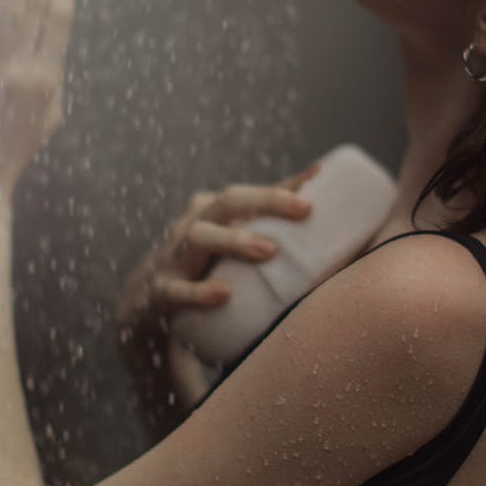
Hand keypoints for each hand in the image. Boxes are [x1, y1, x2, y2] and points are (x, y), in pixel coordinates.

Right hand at [117, 163, 321, 331]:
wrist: (141, 309)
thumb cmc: (204, 274)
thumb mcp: (233, 255)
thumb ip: (274, 245)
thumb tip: (343, 247)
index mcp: (213, 213)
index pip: (253, 194)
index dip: (286, 184)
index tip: (321, 177)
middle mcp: (192, 226)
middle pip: (227, 201)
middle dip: (266, 200)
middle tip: (305, 209)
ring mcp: (172, 257)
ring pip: (201, 237)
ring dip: (235, 240)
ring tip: (269, 250)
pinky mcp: (158, 294)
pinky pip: (177, 290)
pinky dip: (199, 292)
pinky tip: (224, 296)